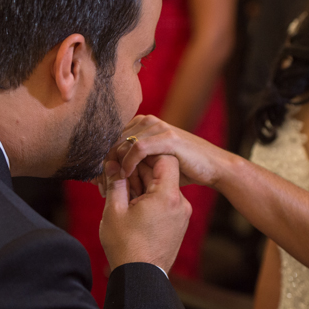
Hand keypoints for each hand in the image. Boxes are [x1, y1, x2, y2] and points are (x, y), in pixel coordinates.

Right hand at [99, 156, 191, 273]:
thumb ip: (115, 182)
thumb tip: (113, 163)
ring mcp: (182, 215)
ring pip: (163, 187)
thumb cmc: (126, 246)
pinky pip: (166, 202)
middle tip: (118, 180)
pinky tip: (132, 208)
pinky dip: (150, 199)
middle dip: (139, 172)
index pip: (164, 157)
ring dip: (143, 186)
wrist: (141, 278)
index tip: (127, 163)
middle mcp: (180, 203)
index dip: (145, 155)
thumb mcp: (115, 210)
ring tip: (122, 197)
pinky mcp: (179, 224)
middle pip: (163, 172)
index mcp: (167, 196)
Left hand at [108, 115, 229, 187]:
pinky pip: (138, 148)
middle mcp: (147, 121)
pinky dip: (128, 163)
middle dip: (104, 166)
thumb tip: (100, 176)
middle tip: (100, 187)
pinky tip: (126, 177)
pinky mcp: (167, 137)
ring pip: (121, 145)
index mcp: (141, 124)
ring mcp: (158, 127)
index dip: (101, 161)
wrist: (213, 167)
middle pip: (112, 142)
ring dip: (114, 167)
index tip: (96, 182)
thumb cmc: (182, 169)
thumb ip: (129, 165)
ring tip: (112, 187)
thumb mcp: (151, 165)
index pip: (109, 139)